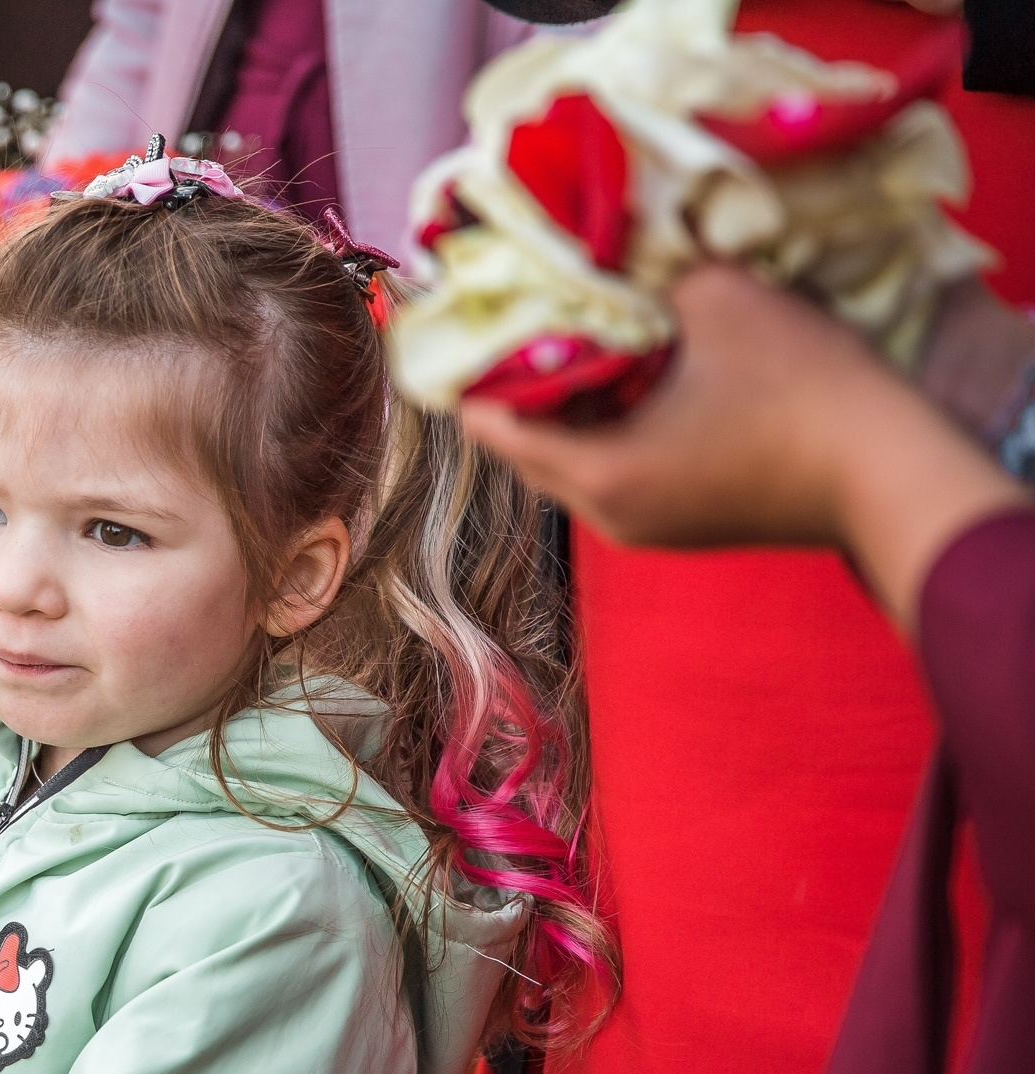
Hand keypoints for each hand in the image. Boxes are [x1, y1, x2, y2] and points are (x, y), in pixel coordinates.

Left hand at [460, 266, 1026, 636]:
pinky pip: (622, 471)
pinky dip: (614, 427)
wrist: (891, 468)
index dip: (475, 372)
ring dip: (574, 406)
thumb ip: (649, 280)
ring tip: (581, 339)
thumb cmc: (800, 386)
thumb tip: (617, 260)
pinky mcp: (687, 523)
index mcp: (596, 473)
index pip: (494, 428)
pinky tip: (637, 376)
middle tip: (523, 322)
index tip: (468, 324)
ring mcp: (649, 527)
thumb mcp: (715, 301)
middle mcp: (608, 515)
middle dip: (524, 387)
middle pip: (530, 448)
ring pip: (577, 461)